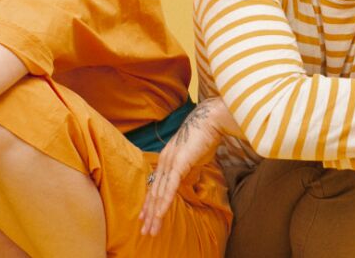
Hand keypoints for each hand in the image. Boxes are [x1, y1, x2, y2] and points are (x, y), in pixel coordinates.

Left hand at [139, 98, 225, 235]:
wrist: (209, 121)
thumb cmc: (204, 138)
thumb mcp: (193, 159)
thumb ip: (188, 171)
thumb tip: (186, 183)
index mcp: (166, 161)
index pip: (155, 186)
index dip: (149, 203)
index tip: (145, 217)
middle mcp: (163, 162)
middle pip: (154, 193)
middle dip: (149, 214)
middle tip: (144, 231)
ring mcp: (169, 163)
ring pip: (160, 193)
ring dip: (155, 214)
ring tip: (151, 229)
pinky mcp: (178, 164)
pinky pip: (170, 187)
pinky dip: (164, 202)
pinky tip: (159, 214)